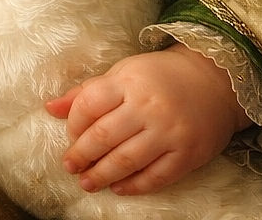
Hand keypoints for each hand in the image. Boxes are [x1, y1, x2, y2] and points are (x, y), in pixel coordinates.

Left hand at [45, 44, 251, 194]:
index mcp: (128, 81)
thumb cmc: (158, 76)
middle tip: (70, 166)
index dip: (74, 125)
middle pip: (104, 136)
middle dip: (82, 155)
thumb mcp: (121, 73)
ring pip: (127, 160)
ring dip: (102, 175)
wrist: (213, 80)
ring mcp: (169, 132)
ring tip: (87, 183)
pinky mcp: (187, 154)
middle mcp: (147, 106)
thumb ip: (86, 92)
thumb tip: (49, 108)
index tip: (70, 137)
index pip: (89, 104)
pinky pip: (156, 177)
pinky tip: (118, 188)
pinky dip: (134, 186)